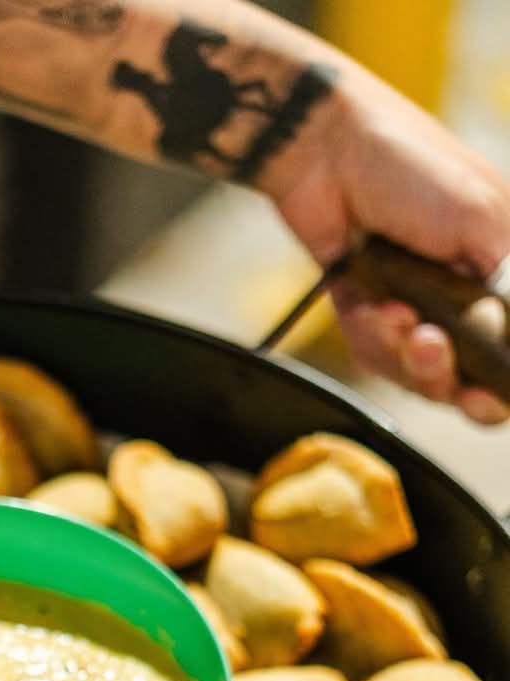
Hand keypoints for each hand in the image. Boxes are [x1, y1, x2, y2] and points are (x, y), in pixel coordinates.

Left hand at [269, 67, 509, 423]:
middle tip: (428, 347)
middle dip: (447, 373)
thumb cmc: (412, 167)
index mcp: (502, 269)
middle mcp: (464, 296)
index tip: (487, 392)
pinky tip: (371, 306)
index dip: (501, 381)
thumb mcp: (481, 217)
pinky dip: (372, 338)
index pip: (509, 346)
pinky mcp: (371, 314)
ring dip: (404, 352)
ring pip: (419, 373)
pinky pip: (377, 355)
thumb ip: (508, 281)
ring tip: (394, 315)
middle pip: (467, 377)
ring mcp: (417, 308)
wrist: (326, 153)